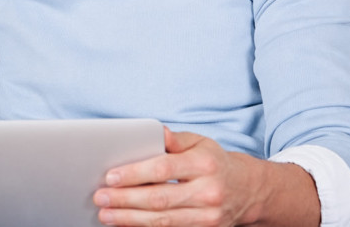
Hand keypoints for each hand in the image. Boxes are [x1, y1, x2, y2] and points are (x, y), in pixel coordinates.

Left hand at [93, 128, 319, 225]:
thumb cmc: (216, 163)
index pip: (163, 169)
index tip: (110, 177)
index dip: (134, 174)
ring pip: (163, 220)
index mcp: (205, 164)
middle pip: (159, 199)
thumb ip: (175, 140)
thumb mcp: (200, 143)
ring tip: (106, 215)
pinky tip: (126, 224)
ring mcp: (209, 216)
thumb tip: (154, 132)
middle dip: (125, 200)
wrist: (249, 191)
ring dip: (130, 219)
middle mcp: (208, 192)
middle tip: (100, 198)